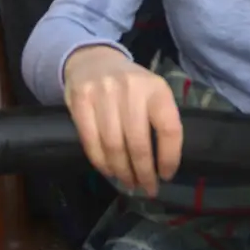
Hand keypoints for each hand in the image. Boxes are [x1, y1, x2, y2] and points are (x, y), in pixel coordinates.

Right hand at [63, 45, 182, 195]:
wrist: (93, 61)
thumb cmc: (130, 85)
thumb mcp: (152, 92)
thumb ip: (160, 120)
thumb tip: (165, 164)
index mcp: (156, 88)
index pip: (169, 129)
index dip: (169, 157)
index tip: (166, 175)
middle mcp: (130, 89)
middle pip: (138, 143)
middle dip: (144, 173)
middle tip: (147, 188)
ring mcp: (102, 93)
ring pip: (114, 146)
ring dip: (122, 171)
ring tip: (128, 182)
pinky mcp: (80, 101)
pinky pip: (91, 142)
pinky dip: (101, 162)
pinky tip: (109, 170)